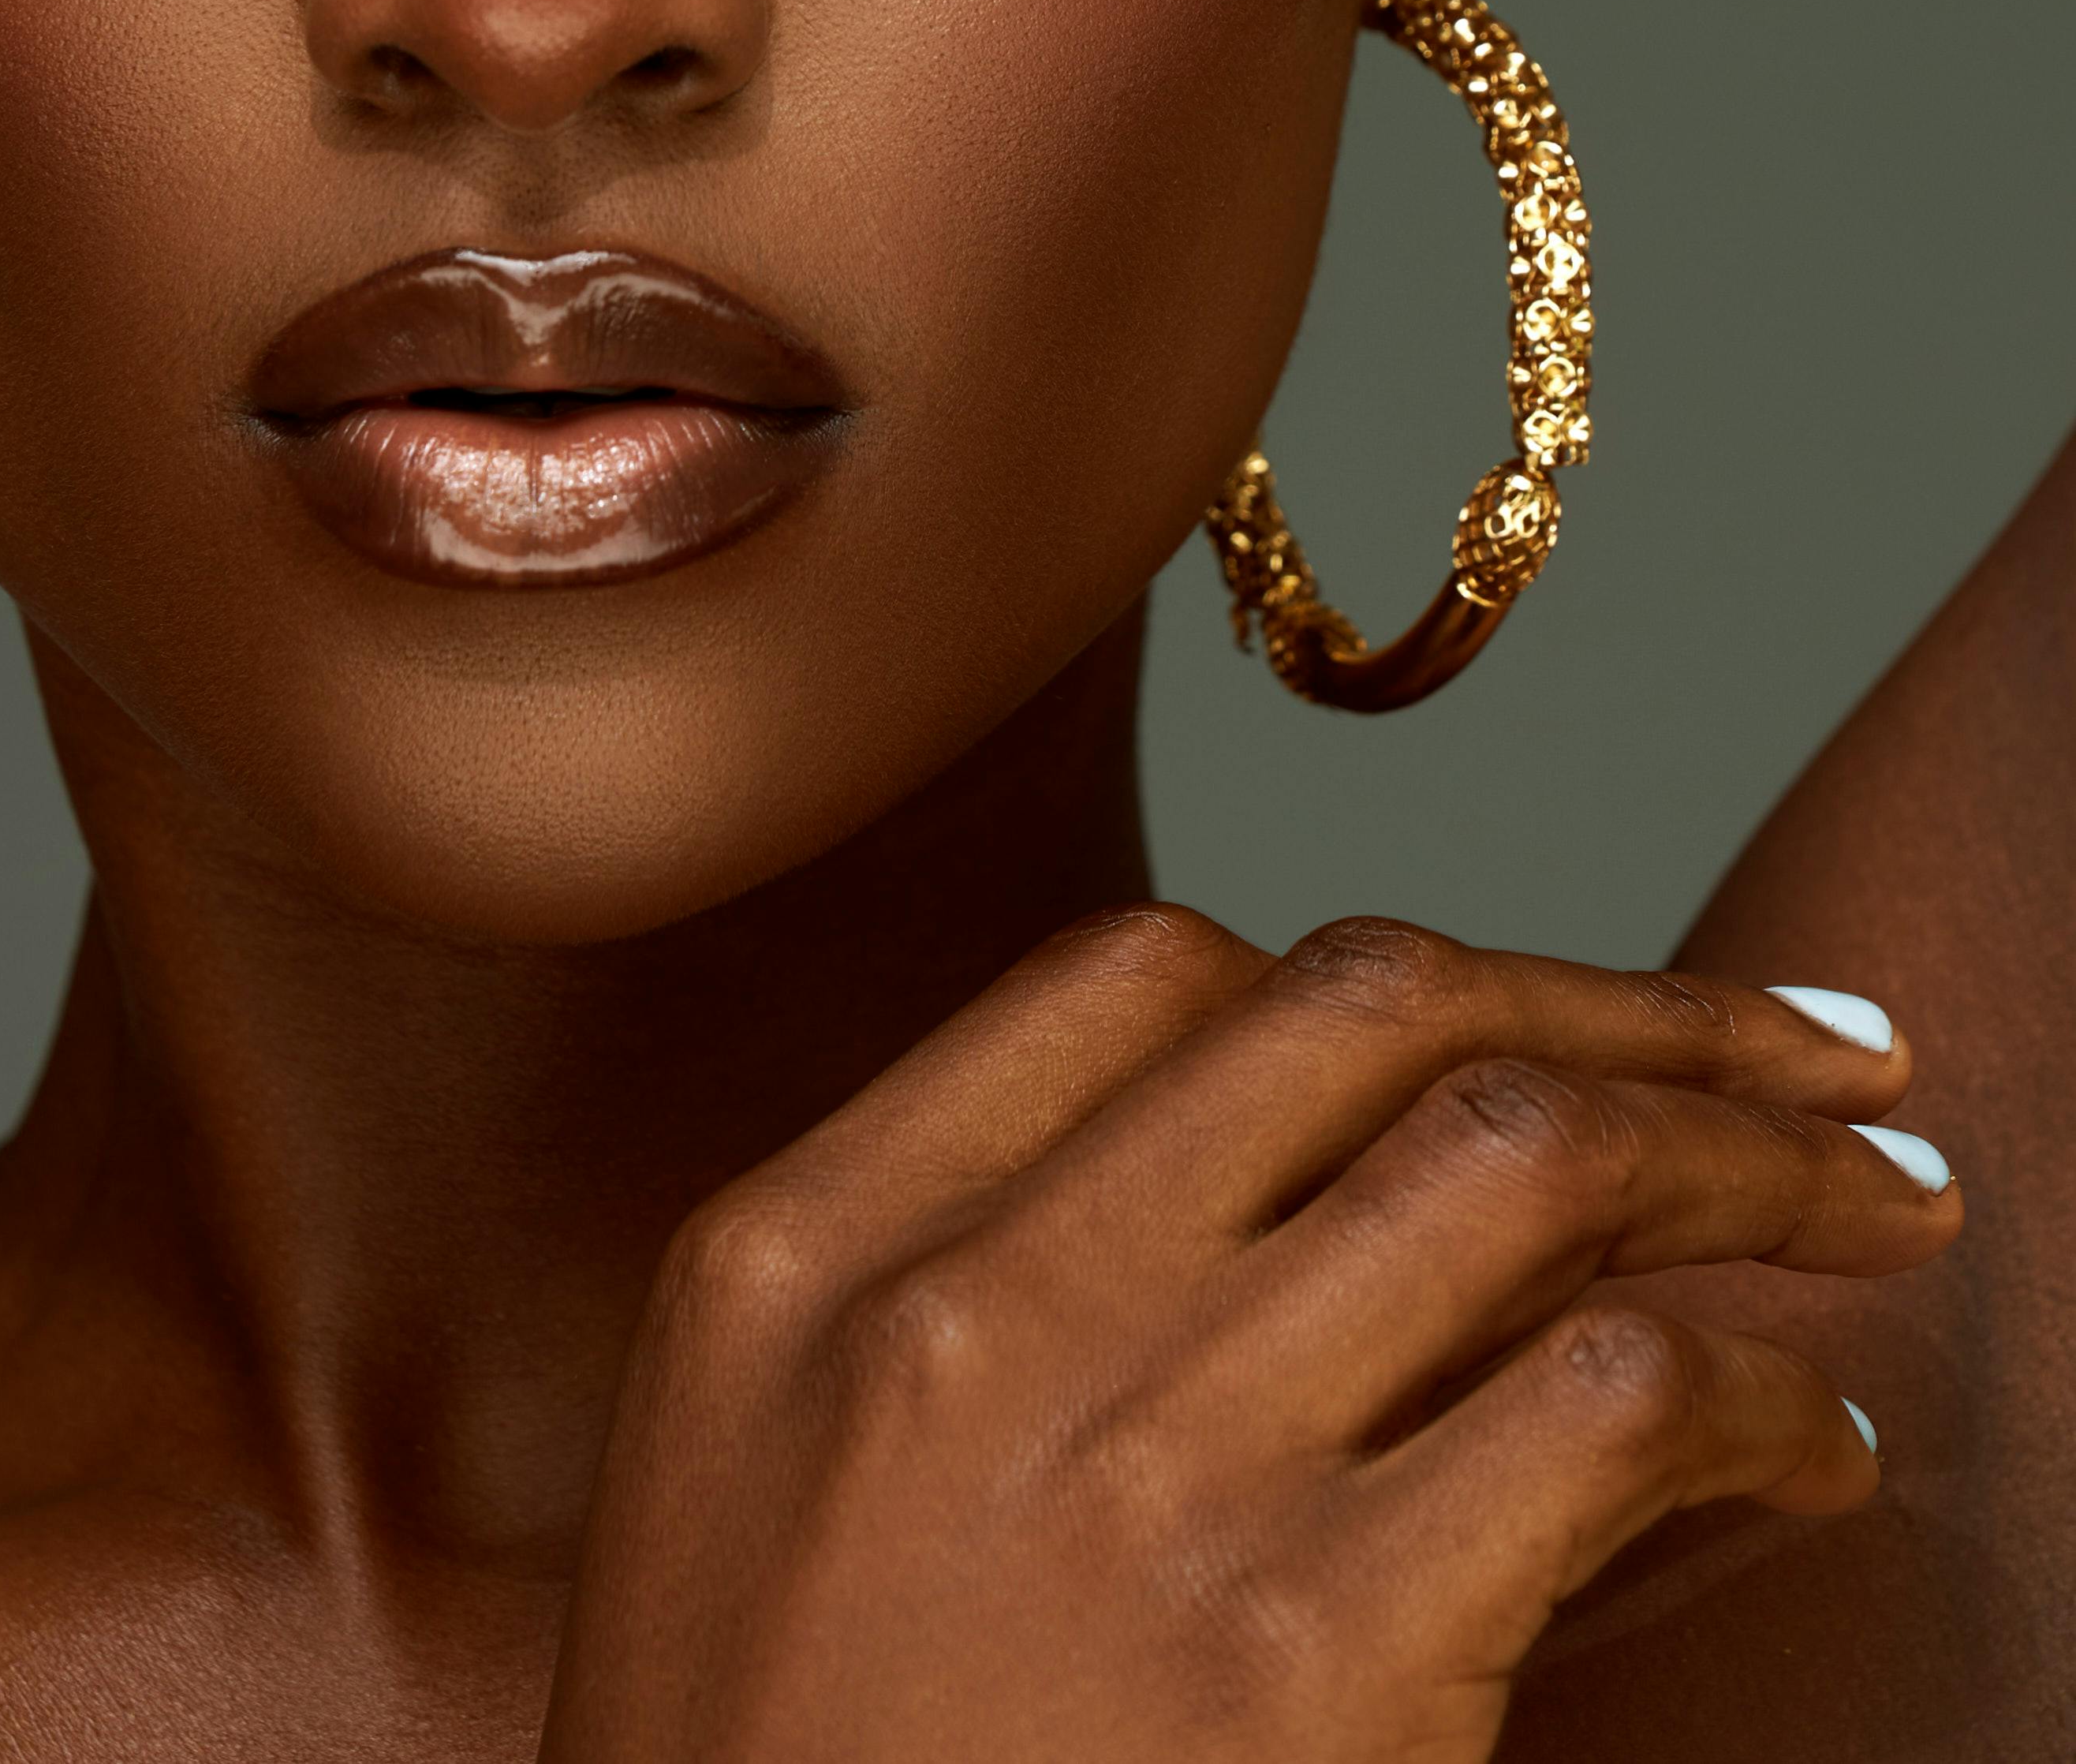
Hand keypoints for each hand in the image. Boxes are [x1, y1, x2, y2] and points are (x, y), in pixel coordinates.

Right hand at [543, 911, 1954, 1763]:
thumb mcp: (768, 1501)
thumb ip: (964, 1302)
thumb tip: (1325, 1188)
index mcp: (798, 1259)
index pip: (1138, 980)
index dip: (1381, 980)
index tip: (1533, 1026)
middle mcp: (959, 1316)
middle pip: (1362, 1011)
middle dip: (1631, 1005)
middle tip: (1810, 1048)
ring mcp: (1133, 1476)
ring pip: (1521, 1158)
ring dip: (1751, 1159)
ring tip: (1871, 1202)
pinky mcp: (1311, 1660)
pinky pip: (1613, 1404)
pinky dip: (1764, 1398)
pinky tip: (1812, 1445)